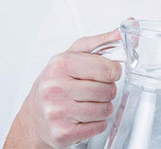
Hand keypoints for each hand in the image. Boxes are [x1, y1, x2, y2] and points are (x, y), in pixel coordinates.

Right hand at [5, 28, 122, 148]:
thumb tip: (126, 28)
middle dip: (108, 90)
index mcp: (61, 64)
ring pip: (104, 110)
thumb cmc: (56, 82)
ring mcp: (58, 111)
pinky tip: (86, 116)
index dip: (114, 71)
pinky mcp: (62, 132)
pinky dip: (98, 122)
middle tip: (98, 89)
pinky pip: (98, 127)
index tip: (110, 73)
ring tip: (92, 102)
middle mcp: (56, 87)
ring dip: (104, 107)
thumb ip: (102, 42)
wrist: (34, 115)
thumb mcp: (74, 55)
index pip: (107, 69)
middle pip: (107, 90)